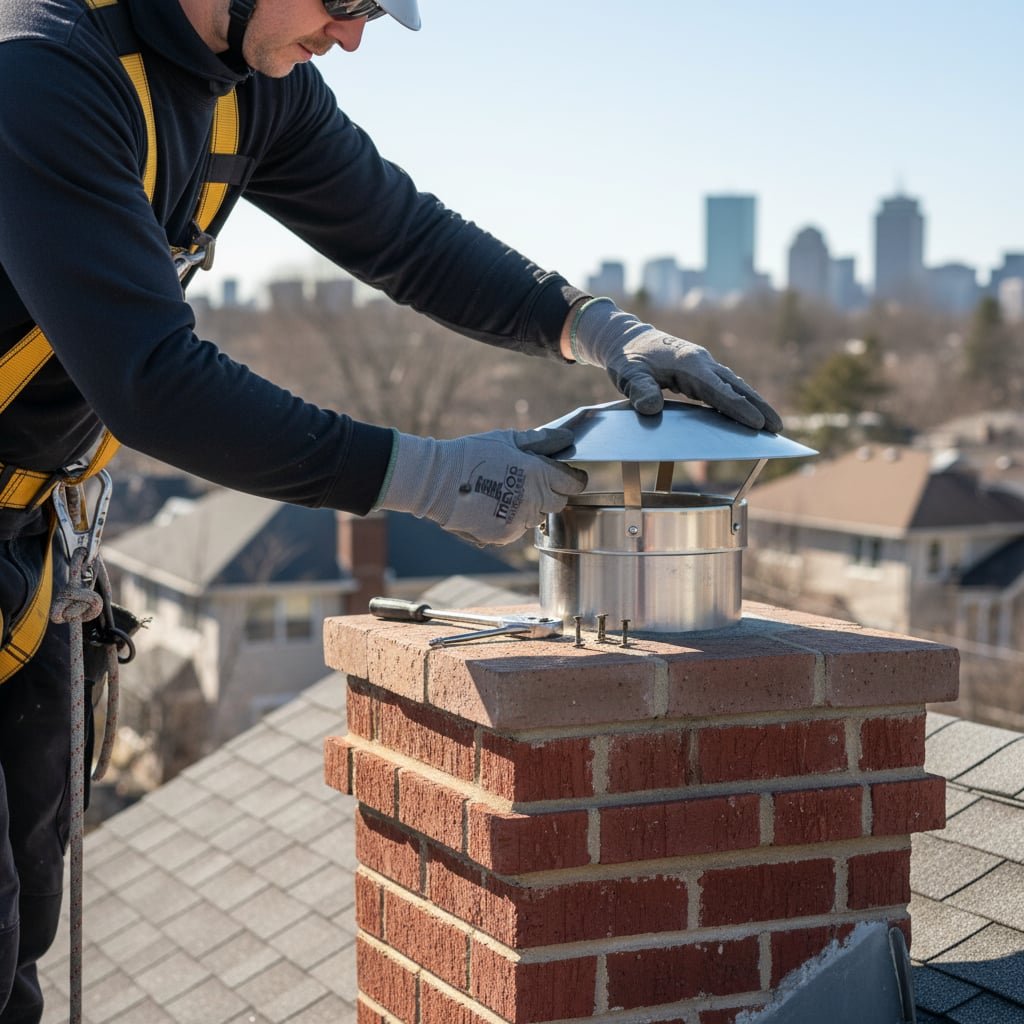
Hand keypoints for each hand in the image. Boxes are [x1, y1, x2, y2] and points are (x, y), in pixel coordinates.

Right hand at [376, 428, 586, 545]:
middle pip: (558, 503)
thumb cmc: (473, 454)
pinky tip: (493, 506)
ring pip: (537, 517)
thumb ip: (541, 441)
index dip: (572, 479)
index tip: (567, 477)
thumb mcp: (508, 440)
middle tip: (532, 484)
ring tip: (506, 493)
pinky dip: (511, 521)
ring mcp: (519, 520)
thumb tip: (566, 438)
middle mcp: (533, 499)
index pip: (573, 484)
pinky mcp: (504, 535)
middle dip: (551, 493)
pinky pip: (517, 530)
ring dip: (529, 508)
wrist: (438, 480)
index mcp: (538, 473)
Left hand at [570, 298, 782, 431]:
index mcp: (688, 363)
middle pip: (736, 386)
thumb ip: (639, 390)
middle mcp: (701, 362)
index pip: (718, 389)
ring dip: (754, 403)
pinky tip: (748, 412)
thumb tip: (651, 409)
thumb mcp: (628, 374)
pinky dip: (738, 398)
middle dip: (758, 406)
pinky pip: (724, 386)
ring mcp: (703, 364)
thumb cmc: (627, 357)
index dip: (738, 407)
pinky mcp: (699, 370)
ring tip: (772, 424)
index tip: (756, 423)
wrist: (626, 338)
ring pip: (734, 385)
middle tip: (778, 427)